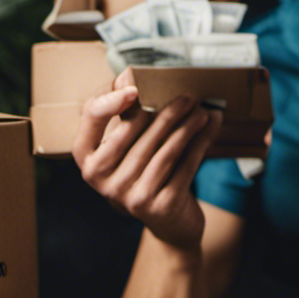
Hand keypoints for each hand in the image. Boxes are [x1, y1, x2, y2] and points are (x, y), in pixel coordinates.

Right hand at [72, 69, 220, 252]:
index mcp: (87, 160)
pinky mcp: (159, 205)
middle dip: (165, 111)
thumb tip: (128, 74)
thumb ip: (126, 116)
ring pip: (163, 149)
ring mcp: (130, 196)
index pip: (90, 119)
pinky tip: (211, 127)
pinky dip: (200, 143)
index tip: (134, 88)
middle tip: (188, 95)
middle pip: (135, 133)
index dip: (110, 101)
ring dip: (187, 126)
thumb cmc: (146, 174)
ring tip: (203, 110)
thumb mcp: (129, 149)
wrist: (170, 223)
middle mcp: (103, 180)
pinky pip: (184, 165)